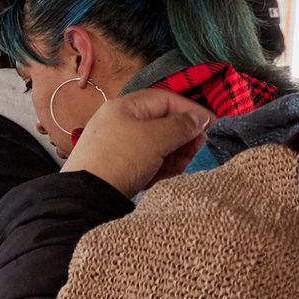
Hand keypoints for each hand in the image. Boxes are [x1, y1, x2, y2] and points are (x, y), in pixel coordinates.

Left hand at [61, 90, 213, 198]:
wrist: (87, 198)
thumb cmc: (121, 159)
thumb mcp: (156, 138)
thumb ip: (182, 125)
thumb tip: (200, 118)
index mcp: (124, 107)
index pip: (165, 99)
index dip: (191, 110)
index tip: (212, 124)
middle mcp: (120, 123)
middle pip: (162, 123)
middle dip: (183, 136)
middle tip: (196, 149)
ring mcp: (118, 147)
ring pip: (157, 145)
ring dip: (175, 154)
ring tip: (182, 165)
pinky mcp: (119, 169)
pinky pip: (147, 162)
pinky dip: (161, 167)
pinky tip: (168, 176)